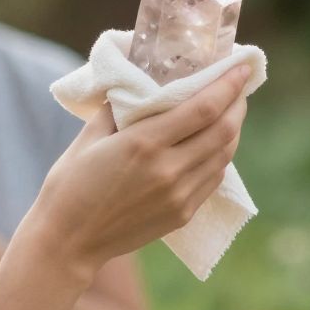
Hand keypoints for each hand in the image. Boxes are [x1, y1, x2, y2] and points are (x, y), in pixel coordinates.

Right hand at [28, 62, 254, 278]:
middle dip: (237, 104)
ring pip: (224, 156)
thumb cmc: (70, 185)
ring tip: (230, 112)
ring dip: (232, 130)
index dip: (228, 86)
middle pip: (223, 131)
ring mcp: (179, 195)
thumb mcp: (89, 137)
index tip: (241, 67)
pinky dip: (219, 156)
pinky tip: (214, 145)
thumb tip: (141, 88)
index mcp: (144, 144)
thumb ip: (118, 109)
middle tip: (239, 86)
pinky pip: (213, 178)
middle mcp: (169, 169)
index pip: (203, 109)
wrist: (68, 242)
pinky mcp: (182, 214)